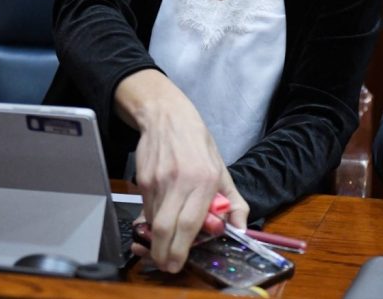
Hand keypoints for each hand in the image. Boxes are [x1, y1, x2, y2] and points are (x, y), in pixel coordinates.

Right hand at [116, 70, 248, 271]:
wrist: (169, 118)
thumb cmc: (199, 146)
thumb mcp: (223, 171)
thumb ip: (234, 203)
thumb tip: (240, 229)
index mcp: (206, 179)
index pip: (190, 222)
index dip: (182, 248)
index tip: (179, 263)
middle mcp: (180, 181)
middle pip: (165, 229)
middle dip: (163, 254)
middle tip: (168, 264)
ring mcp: (158, 181)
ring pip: (152, 222)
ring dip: (157, 238)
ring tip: (166, 241)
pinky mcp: (143, 180)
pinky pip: (145, 210)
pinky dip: (151, 220)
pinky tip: (161, 215)